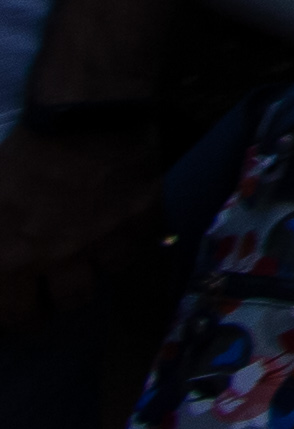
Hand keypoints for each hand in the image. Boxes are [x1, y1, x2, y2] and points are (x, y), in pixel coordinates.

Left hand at [0, 125, 161, 326]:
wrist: (81, 113)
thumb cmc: (20, 154)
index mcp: (12, 260)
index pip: (15, 315)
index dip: (19, 315)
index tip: (22, 305)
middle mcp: (61, 262)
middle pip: (71, 300)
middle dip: (63, 295)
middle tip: (62, 284)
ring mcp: (107, 240)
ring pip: (111, 273)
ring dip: (102, 263)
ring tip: (98, 250)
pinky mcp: (145, 216)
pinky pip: (145, 239)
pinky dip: (136, 234)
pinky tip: (129, 222)